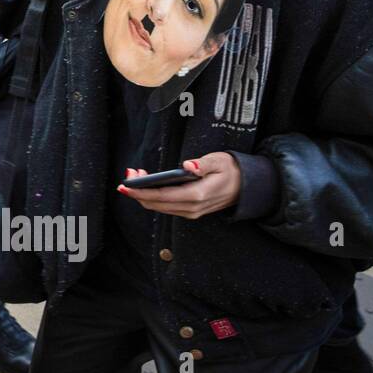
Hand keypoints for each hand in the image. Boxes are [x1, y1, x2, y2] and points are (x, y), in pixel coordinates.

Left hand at [117, 153, 241, 218]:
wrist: (247, 187)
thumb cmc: (231, 170)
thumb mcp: (219, 161)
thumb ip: (203, 163)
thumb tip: (188, 165)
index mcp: (197, 195)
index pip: (161, 196)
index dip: (140, 191)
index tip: (125, 184)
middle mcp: (192, 208)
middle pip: (155, 204)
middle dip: (137, 191)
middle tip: (129, 174)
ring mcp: (191, 212)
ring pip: (158, 207)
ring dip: (143, 194)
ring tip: (135, 176)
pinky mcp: (190, 212)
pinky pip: (165, 207)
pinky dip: (153, 197)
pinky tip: (148, 184)